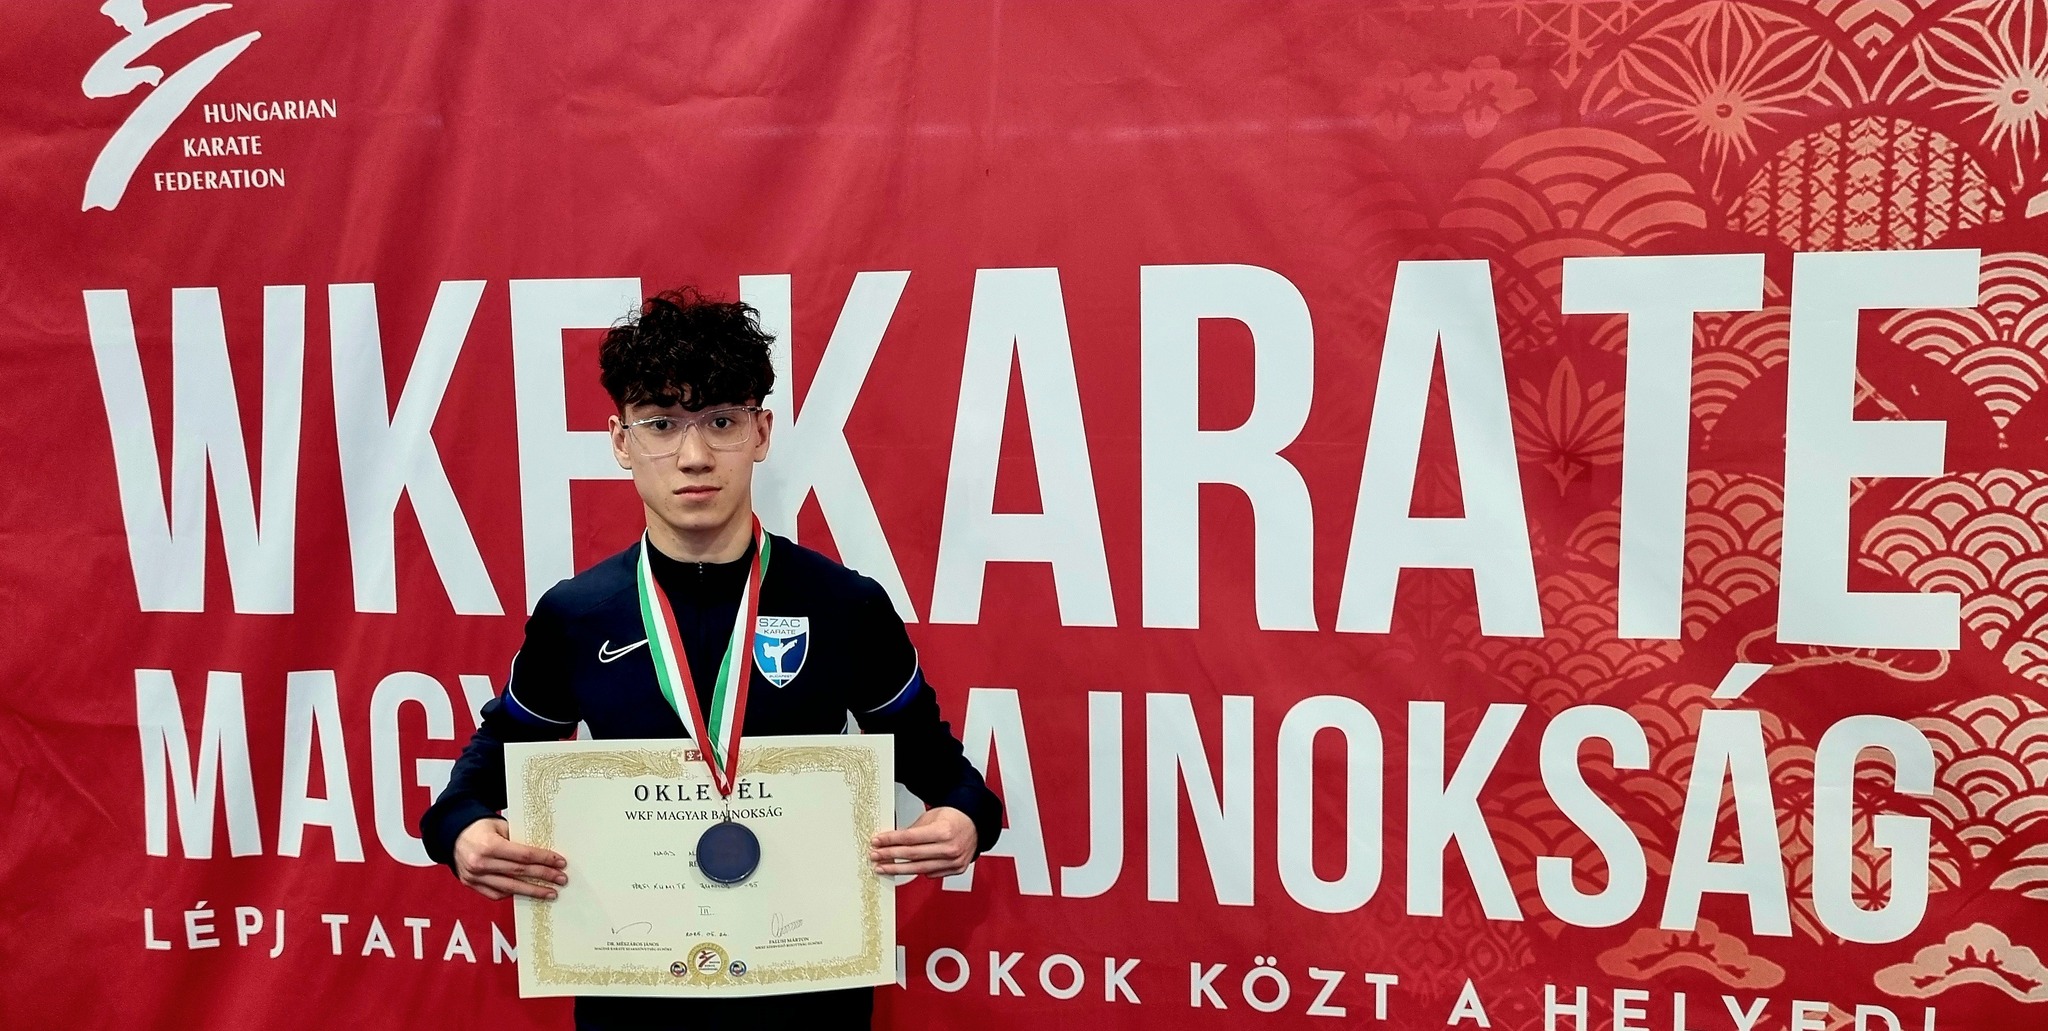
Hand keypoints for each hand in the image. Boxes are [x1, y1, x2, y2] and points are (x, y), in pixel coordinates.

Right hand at [453, 818, 568, 900]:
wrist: (452, 835)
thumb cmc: (480, 828)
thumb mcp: (500, 826)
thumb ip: (519, 839)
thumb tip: (544, 852)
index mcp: (489, 846)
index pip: (524, 856)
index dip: (545, 860)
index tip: (560, 863)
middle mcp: (481, 863)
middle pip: (520, 872)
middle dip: (544, 876)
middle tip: (561, 880)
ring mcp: (474, 876)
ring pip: (510, 888)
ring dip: (533, 891)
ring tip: (550, 893)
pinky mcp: (471, 885)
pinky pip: (496, 894)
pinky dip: (513, 894)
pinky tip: (527, 893)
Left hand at [870, 806, 976, 877]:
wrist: (975, 823)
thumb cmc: (953, 818)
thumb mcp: (931, 817)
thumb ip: (913, 830)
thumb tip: (891, 841)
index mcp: (943, 831)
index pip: (910, 838)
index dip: (890, 841)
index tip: (877, 842)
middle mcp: (950, 848)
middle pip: (912, 855)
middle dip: (889, 856)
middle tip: (875, 856)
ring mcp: (954, 861)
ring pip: (919, 869)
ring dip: (898, 869)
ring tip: (883, 867)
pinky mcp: (956, 869)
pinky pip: (931, 873)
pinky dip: (917, 871)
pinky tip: (904, 870)